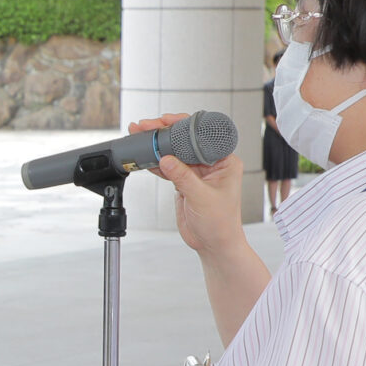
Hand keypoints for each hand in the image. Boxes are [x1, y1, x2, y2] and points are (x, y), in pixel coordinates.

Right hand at [125, 114, 246, 259]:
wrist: (214, 244)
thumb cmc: (221, 223)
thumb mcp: (202, 197)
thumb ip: (183, 177)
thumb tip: (165, 158)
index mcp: (225, 161)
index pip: (202, 135)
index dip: (183, 125)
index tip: (166, 121)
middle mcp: (211, 163)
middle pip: (185, 140)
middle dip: (165, 132)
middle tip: (146, 127)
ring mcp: (197, 172)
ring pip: (174, 152)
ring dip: (157, 145)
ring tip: (140, 135)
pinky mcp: (185, 181)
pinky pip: (168, 167)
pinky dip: (155, 162)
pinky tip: (144, 156)